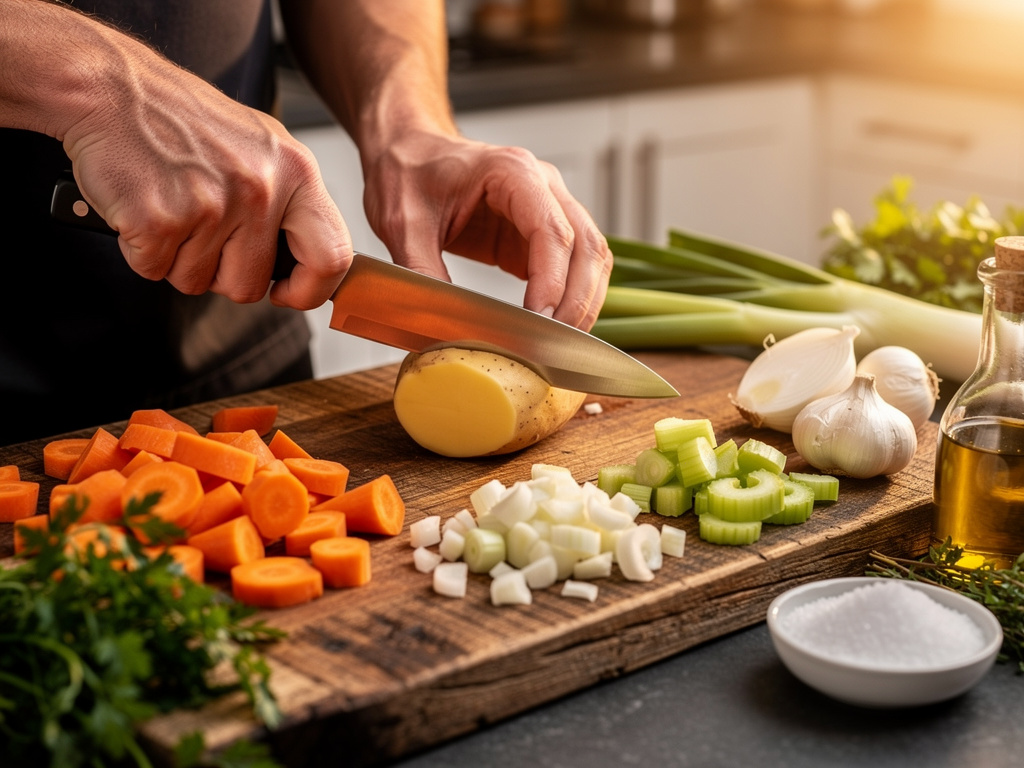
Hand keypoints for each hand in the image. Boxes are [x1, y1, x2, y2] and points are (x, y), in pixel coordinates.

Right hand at [57, 16, 351, 309]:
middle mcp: (261, 189)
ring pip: (198, 282)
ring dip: (176, 258)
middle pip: (250, 285)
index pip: (332, 257)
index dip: (309, 291)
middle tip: (199, 230)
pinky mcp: (161, 219)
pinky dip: (139, 249)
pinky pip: (154, 270)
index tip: (286, 292)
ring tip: (169, 205)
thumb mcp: (260, 148)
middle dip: (219, 274)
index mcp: (297, 171)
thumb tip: (308, 265)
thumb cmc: (182, 120)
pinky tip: (141, 205)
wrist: (110, 86)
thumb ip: (289, 203)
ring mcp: (212, 205)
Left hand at [361, 131, 612, 330]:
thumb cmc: (409, 171)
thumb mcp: (402, 223)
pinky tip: (556, 329)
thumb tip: (439, 325)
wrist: (410, 150)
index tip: (539, 321)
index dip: (552, 281)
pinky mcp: (542, 234)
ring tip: (560, 345)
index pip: (552, 231)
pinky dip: (574, 298)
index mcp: (512, 173)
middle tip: (554, 346)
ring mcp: (550, 207)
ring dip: (584, 302)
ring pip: (592, 256)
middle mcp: (543, 186)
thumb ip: (421, 271)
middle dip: (576, 300)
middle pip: (586, 245)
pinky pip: (575, 266)